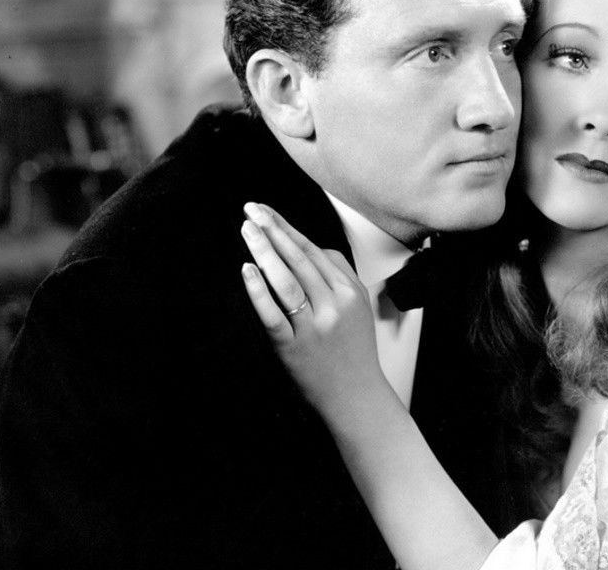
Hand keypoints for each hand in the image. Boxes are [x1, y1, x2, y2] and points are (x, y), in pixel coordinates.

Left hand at [238, 202, 387, 417]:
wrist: (357, 396)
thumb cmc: (354, 351)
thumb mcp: (360, 307)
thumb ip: (340, 274)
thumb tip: (311, 247)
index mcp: (350, 291)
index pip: (313, 251)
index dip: (287, 228)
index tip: (267, 211)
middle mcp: (334, 305)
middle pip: (299, 259)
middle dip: (273, 230)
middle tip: (252, 210)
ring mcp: (314, 326)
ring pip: (286, 281)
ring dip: (264, 252)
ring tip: (247, 230)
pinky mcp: (294, 348)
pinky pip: (274, 314)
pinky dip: (259, 291)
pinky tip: (247, 270)